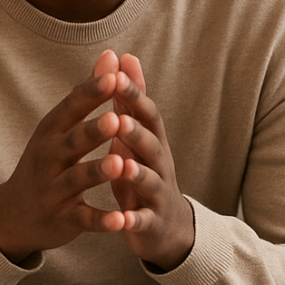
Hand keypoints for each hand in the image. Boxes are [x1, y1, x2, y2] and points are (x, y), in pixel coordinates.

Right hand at [0, 56, 126, 263]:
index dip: (91, 94)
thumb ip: (88, 93)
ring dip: (97, 172)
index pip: (71, 108)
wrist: (15, 215)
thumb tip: (112, 55)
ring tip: (118, 164)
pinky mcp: (63, 219)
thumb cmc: (47, 161)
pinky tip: (119, 220)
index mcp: (51, 132)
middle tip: (117, 119)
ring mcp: (54, 190)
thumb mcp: (60, 126)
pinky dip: (100, 221)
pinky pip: (83, 219)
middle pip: (72, 142)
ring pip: (77, 179)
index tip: (113, 76)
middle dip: (93, 131)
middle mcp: (49, 158)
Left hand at [94, 50, 193, 269]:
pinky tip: (121, 221)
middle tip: (119, 118)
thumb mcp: (138, 135)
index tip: (117, 75)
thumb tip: (125, 56)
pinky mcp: (151, 223)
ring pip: (150, 181)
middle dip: (137, 131)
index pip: (146, 114)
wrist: (168, 228)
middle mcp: (160, 165)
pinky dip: (132, 221)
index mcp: (152, 142)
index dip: (133, 95)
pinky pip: (142, 221)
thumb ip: (130, 99)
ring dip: (137, 173)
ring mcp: (158, 194)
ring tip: (123, 166)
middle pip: (152, 145)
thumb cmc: (145, 173)